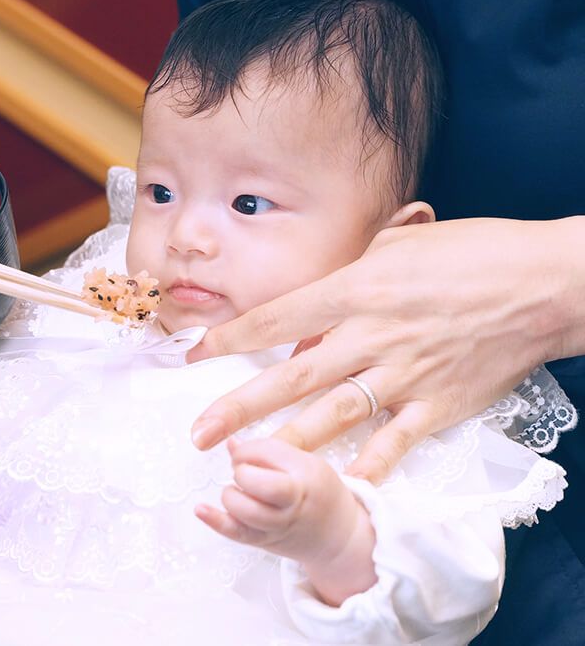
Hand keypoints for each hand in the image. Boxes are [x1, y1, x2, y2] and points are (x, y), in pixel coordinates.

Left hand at [188, 218, 584, 481]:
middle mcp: (372, 336)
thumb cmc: (471, 253)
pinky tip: (336, 488)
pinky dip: (366, 467)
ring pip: (332, 416)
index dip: (229, 340)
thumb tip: (310, 325)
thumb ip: (346, 286)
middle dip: (239, 409)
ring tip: (245, 467)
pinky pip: (394, 443)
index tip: (193, 356)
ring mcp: (405, 375)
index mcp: (356, 290)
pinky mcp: (438, 404)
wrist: (544, 283)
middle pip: (291, 379)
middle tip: (200, 434)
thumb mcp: (395, 250)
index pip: (276, 319)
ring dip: (285, 444)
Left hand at [196, 438, 374, 604]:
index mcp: (306, 473)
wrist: (339, 537)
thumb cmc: (318, 492)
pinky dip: (215, 520)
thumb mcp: (305, 462)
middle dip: (242, 472)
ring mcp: (278, 524)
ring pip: (243, 508)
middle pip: (256, 482)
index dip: (248, 450)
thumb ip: (268, 452)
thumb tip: (231, 443)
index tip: (248, 454)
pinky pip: (236, 533)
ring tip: (240, 492)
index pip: (267, 451)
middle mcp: (294, 500)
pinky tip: (200, 509)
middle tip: (247, 473)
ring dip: (232, 494)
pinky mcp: (265, 541)